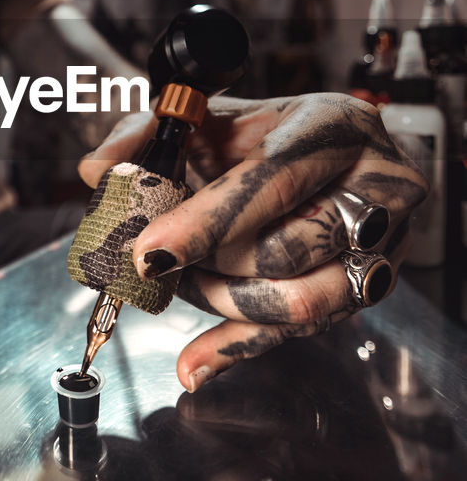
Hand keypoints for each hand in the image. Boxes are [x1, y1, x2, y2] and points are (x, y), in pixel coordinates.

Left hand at [78, 93, 428, 390]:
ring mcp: (385, 242)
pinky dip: (240, 349)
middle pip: (282, 251)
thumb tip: (96, 170)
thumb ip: (148, 136)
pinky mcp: (373, 286)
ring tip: (183, 286)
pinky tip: (195, 362)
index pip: (268, 181)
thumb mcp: (213, 118)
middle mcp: (374, 185)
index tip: (148, 252)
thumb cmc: (273, 135)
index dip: (204, 222)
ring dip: (223, 304)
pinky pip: (304, 333)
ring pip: (297, 301)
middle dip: (208, 267)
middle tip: (158, 262)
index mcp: (331, 126)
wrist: (343, 152)